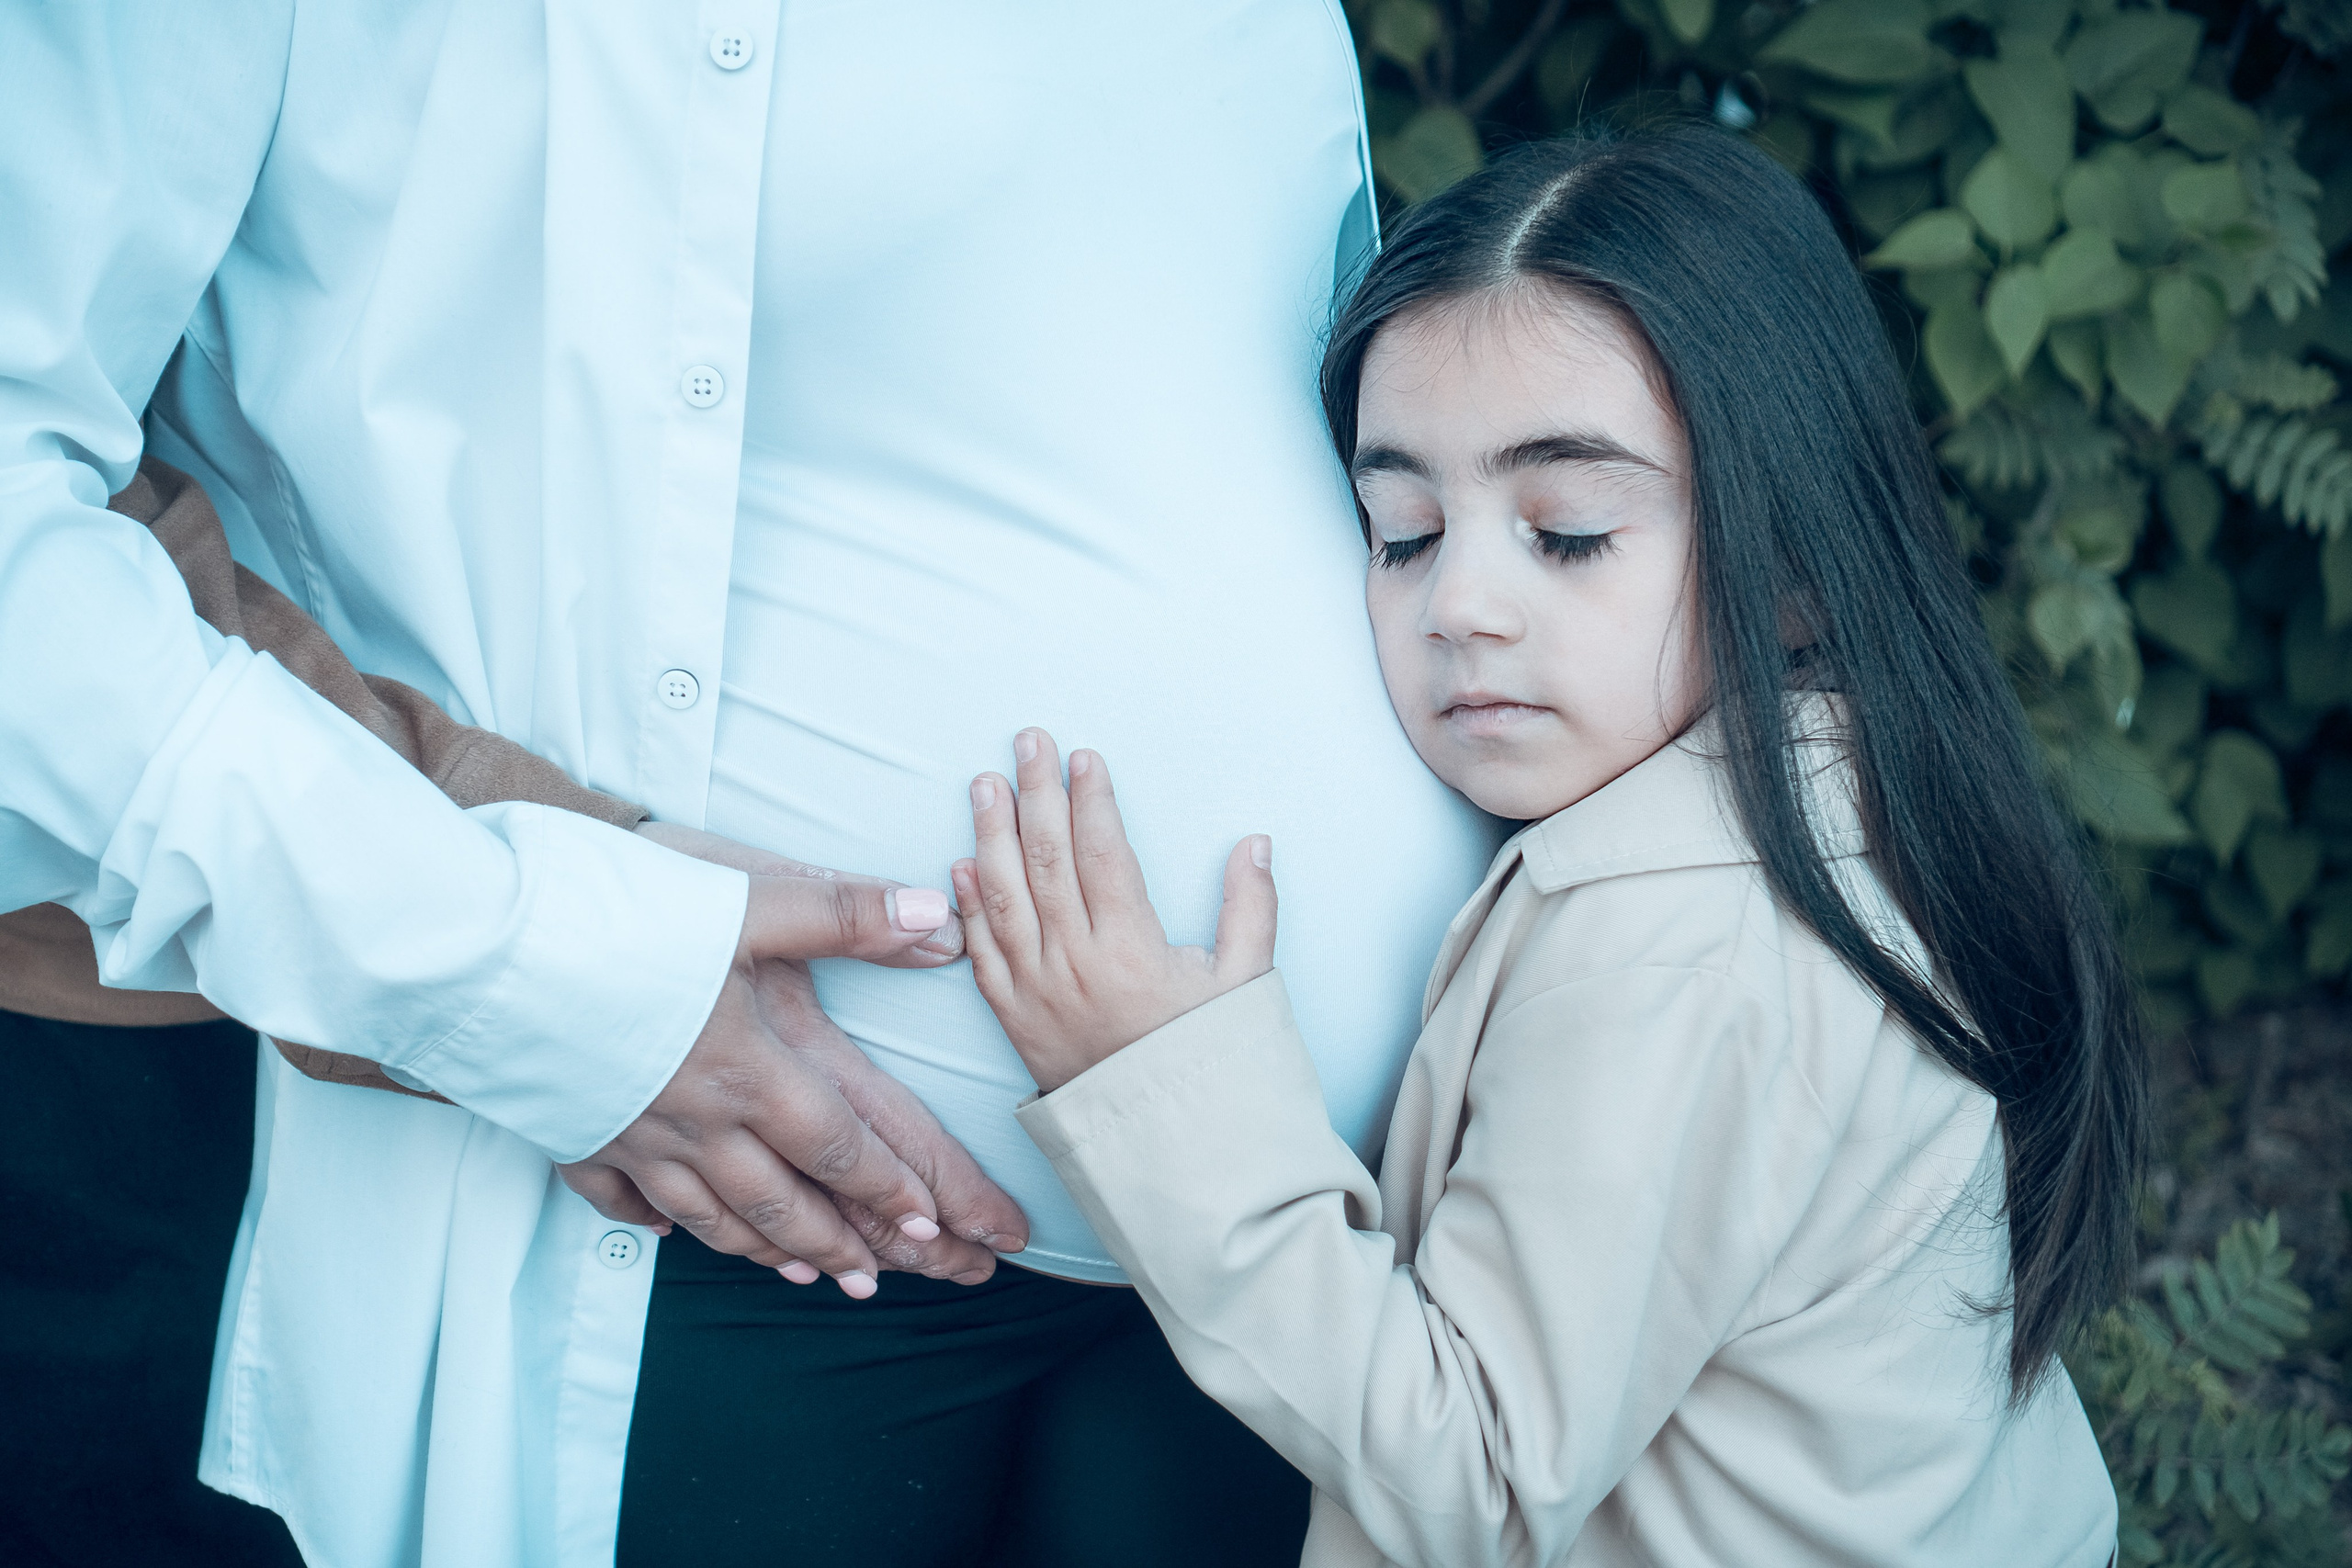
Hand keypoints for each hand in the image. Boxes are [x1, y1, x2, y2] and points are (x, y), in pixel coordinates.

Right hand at [558, 824, 1027, 1294]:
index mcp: (749, 1070)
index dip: (890, 1190)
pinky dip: (652, 1222)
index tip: (932, 1229)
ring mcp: (627, 1136)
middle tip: (880, 1280)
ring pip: (709, 1215)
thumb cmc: (613, 916)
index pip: (838, 1146)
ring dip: (764, 1249)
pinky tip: (667, 1234)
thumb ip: (845, 915)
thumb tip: (938, 919)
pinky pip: (617, 1198)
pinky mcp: (567, 1132)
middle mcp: (694, 1121)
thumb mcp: (744, 901)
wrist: (476, 946)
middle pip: (781, 1201)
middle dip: (838, 1244)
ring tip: (803, 1274)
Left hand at [954, 728, 1274, 1092]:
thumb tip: (1255, 843)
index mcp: (1132, 952)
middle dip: (1035, 793)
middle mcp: (1076, 967)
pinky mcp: (1015, 1022)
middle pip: (1046, 861)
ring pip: (1003, 899)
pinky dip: (968, 906)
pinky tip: (960, 863)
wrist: (1170, 1148)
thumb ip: (1252, 910)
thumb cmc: (1212, 1064)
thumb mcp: (1248, 987)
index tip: (1083, 756)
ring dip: (991, 835)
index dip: (1091, 799)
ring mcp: (1037, 995)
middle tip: (1027, 742)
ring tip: (985, 785)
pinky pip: (980, 955)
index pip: (1102, 854)